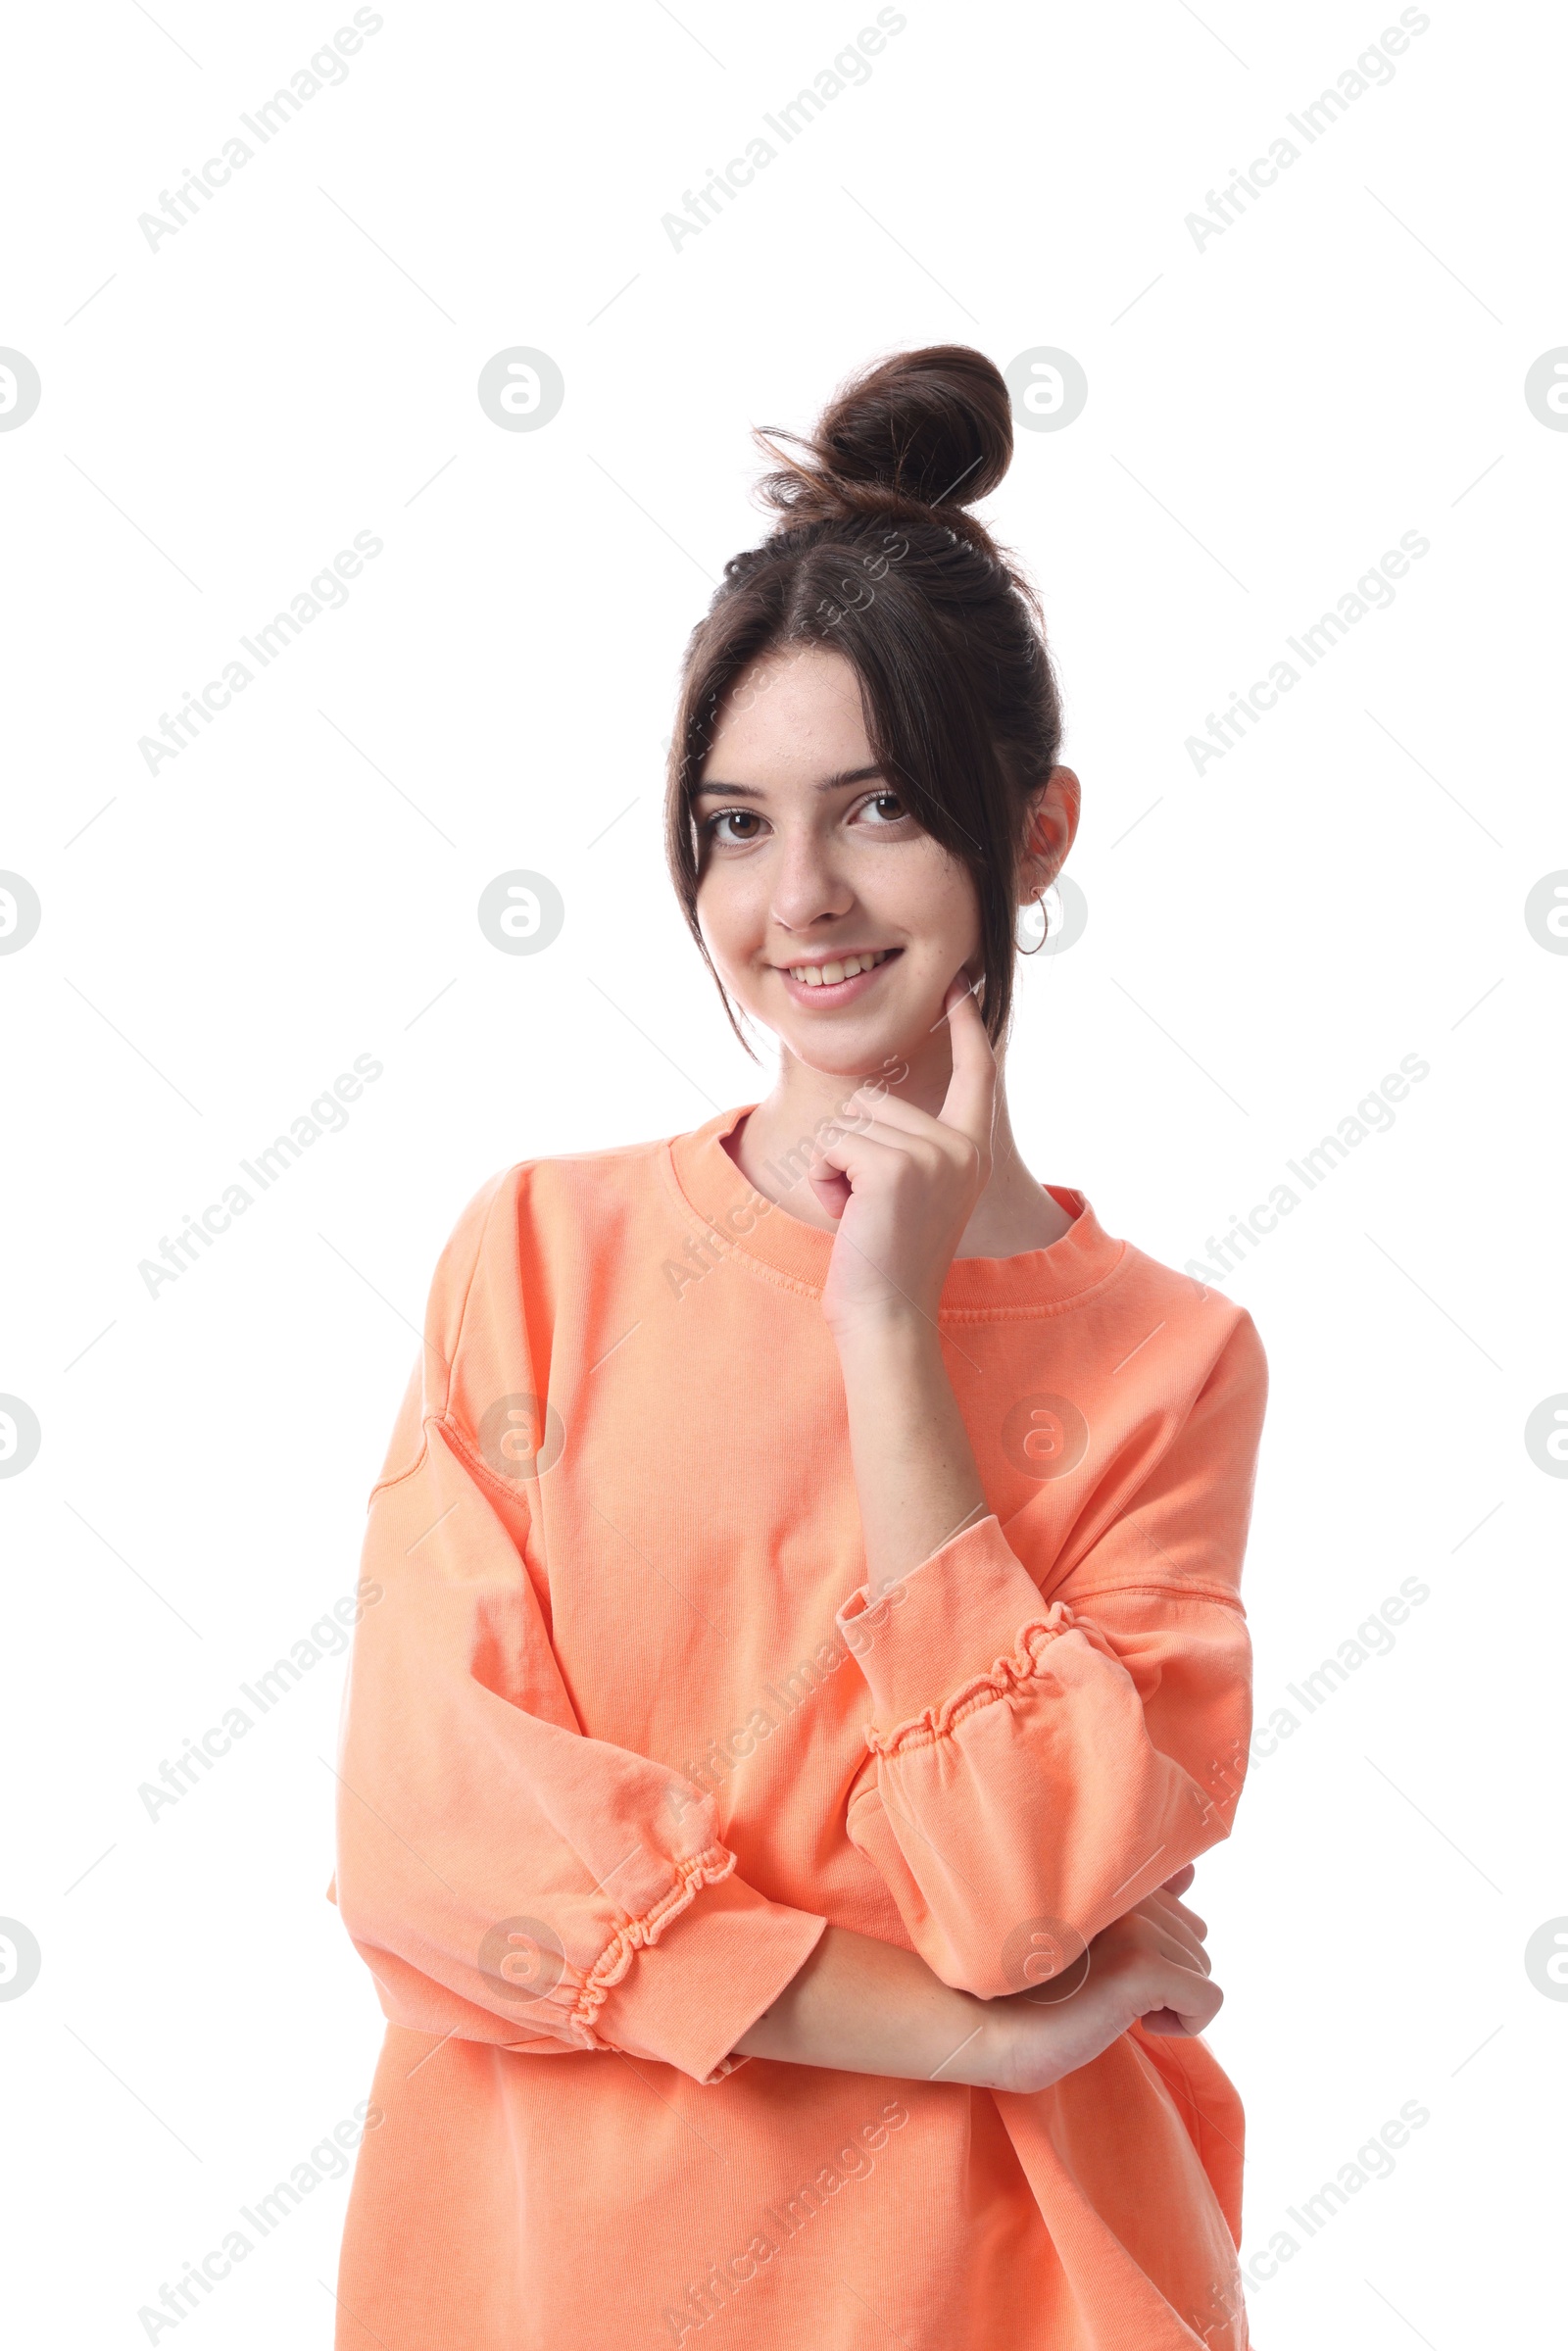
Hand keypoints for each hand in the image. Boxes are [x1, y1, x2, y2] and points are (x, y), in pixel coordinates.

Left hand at [809, 971, 995, 1339]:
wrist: (887, 1316)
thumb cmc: (885, 1261)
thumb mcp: (911, 1195)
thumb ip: (910, 1148)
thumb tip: (874, 1107)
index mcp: (970, 1152)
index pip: (975, 1074)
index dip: (966, 1027)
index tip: (960, 983)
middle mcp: (961, 1148)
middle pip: (875, 1100)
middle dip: (851, 1152)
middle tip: (871, 1209)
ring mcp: (933, 1155)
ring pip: (849, 1121)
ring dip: (835, 1169)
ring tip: (861, 1214)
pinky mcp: (895, 1167)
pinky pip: (831, 1147)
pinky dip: (824, 1184)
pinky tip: (849, 1218)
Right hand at [993, 1871, 1220, 2096]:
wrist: (990, 2028)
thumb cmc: (1035, 1987)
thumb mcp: (1091, 1936)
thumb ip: (1142, 1904)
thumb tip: (1191, 1871)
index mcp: (1110, 1877)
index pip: (1179, 1905)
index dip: (1157, 1952)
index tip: (1113, 1970)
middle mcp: (1125, 1891)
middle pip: (1195, 1941)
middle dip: (1167, 1978)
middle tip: (1111, 1993)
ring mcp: (1134, 1926)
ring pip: (1203, 1970)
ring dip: (1171, 2001)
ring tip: (1115, 2006)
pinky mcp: (1140, 1967)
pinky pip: (1207, 2000)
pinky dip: (1186, 2024)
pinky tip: (1135, 2024)